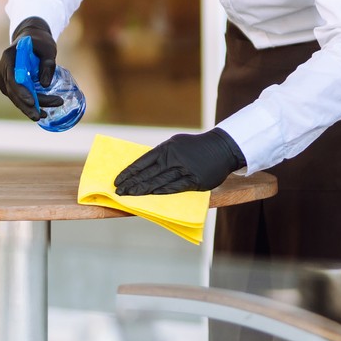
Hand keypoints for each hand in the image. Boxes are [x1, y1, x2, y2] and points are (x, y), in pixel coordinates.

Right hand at [0, 17, 60, 120]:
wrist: (31, 37)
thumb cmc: (40, 42)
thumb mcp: (48, 49)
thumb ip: (48, 65)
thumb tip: (45, 85)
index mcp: (9, 57)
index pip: (12, 79)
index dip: (21, 92)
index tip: (33, 102)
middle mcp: (3, 68)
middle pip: (12, 91)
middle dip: (26, 105)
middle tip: (40, 116)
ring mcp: (4, 77)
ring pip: (14, 96)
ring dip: (28, 108)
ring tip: (43, 116)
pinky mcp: (9, 83)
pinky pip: (16, 96)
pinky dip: (26, 104)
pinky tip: (40, 112)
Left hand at [114, 128, 245, 195]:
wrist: (222, 148)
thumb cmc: (195, 147)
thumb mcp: (176, 144)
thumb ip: (161, 154)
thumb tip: (143, 168)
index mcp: (166, 148)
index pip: (142, 162)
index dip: (129, 172)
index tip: (117, 180)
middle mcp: (174, 158)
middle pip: (148, 173)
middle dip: (131, 183)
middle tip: (118, 191)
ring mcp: (185, 169)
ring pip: (159, 182)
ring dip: (143, 190)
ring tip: (129, 195)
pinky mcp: (195, 180)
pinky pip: (176, 188)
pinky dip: (162, 192)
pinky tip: (151, 195)